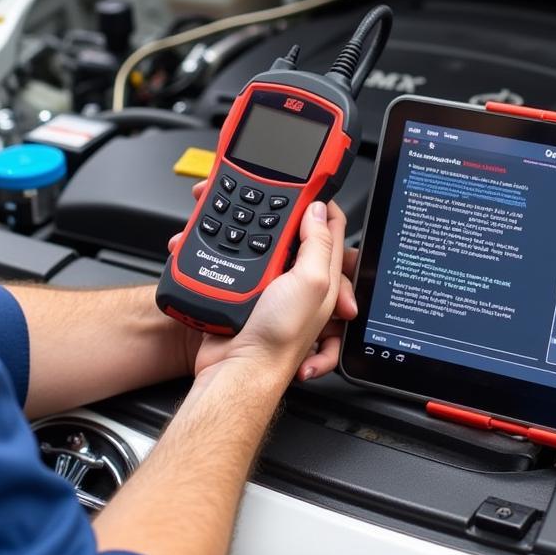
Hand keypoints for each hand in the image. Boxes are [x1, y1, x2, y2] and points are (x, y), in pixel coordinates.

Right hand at [168, 184, 357, 382]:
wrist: (234, 370)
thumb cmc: (276, 340)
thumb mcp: (311, 283)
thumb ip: (318, 243)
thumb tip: (318, 210)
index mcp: (323, 274)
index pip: (331, 227)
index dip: (321, 203)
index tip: (308, 184)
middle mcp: (299, 278)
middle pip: (295, 231)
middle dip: (282, 212)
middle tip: (270, 192)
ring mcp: (271, 284)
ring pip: (264, 242)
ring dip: (249, 228)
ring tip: (241, 211)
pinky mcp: (244, 290)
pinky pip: (239, 260)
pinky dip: (229, 249)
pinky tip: (224, 241)